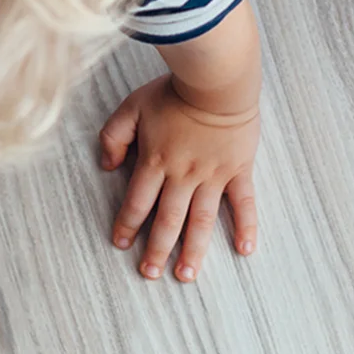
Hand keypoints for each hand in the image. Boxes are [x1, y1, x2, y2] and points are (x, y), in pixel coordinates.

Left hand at [100, 75, 258, 281]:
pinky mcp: (239, 170)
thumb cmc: (175, 90)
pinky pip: (244, 203)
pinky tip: (245, 251)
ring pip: (201, 220)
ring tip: (186, 275)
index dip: (127, 225)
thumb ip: (113, 136)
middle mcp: (183, 175)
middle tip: (149, 274)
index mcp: (156, 162)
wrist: (217, 78)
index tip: (121, 244)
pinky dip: (246, 227)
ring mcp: (213, 176)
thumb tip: (106, 166)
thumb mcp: (132, 106)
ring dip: (193, 251)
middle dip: (157, 250)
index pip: (137, 202)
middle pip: (167, 220)